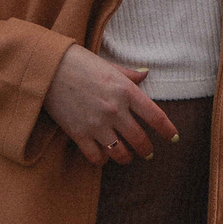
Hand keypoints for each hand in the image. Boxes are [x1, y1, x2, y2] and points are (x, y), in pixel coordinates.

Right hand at [44, 45, 177, 166]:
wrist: (49, 68)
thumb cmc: (80, 63)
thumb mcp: (109, 66)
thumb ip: (129, 75)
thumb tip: (146, 73)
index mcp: (126, 91)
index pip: (155, 116)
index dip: (167, 130)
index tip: (173, 138)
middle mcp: (115, 110)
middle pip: (139, 139)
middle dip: (146, 150)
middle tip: (148, 154)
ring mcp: (97, 123)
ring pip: (120, 152)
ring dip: (126, 158)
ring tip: (127, 158)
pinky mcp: (78, 133)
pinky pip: (96, 156)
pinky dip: (101, 160)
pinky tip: (103, 158)